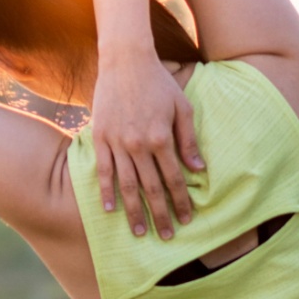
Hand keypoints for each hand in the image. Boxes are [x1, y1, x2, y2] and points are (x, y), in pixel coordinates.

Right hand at [91, 55, 204, 237]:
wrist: (125, 61)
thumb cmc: (158, 82)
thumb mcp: (182, 107)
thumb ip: (188, 140)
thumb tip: (198, 169)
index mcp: (162, 138)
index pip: (174, 178)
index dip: (181, 201)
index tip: (186, 220)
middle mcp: (139, 145)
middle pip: (151, 188)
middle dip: (160, 215)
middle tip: (166, 237)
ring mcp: (117, 143)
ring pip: (127, 185)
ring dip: (134, 211)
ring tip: (139, 232)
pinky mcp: (100, 138)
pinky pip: (103, 171)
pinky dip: (105, 192)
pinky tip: (109, 210)